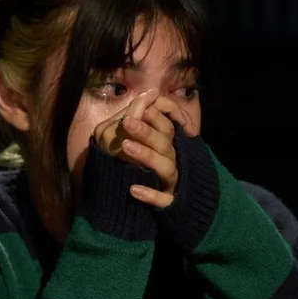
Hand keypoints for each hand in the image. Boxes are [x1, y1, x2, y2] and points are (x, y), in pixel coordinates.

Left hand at [93, 90, 192, 207]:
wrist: (141, 204)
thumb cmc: (142, 166)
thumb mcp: (142, 141)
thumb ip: (143, 119)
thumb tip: (150, 94)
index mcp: (166, 144)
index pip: (167, 126)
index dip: (156, 115)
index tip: (144, 105)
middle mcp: (171, 160)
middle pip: (165, 143)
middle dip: (146, 131)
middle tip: (126, 123)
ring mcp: (170, 181)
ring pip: (165, 168)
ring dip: (147, 156)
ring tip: (126, 146)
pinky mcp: (168, 202)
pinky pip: (164, 200)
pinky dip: (151, 196)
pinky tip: (133, 190)